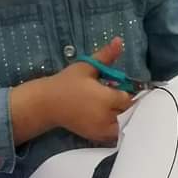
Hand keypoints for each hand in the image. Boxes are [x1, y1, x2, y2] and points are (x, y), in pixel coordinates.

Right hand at [13, 37, 133, 145]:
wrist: (48, 104)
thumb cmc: (67, 83)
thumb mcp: (86, 66)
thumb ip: (105, 56)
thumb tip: (119, 40)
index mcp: (105, 99)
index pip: (128, 98)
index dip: (129, 93)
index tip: (124, 88)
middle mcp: (106, 117)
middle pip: (129, 113)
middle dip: (128, 105)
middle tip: (120, 97)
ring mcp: (102, 130)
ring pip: (125, 125)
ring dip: (125, 117)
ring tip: (116, 107)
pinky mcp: (98, 137)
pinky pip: (116, 134)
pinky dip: (118, 127)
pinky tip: (111, 116)